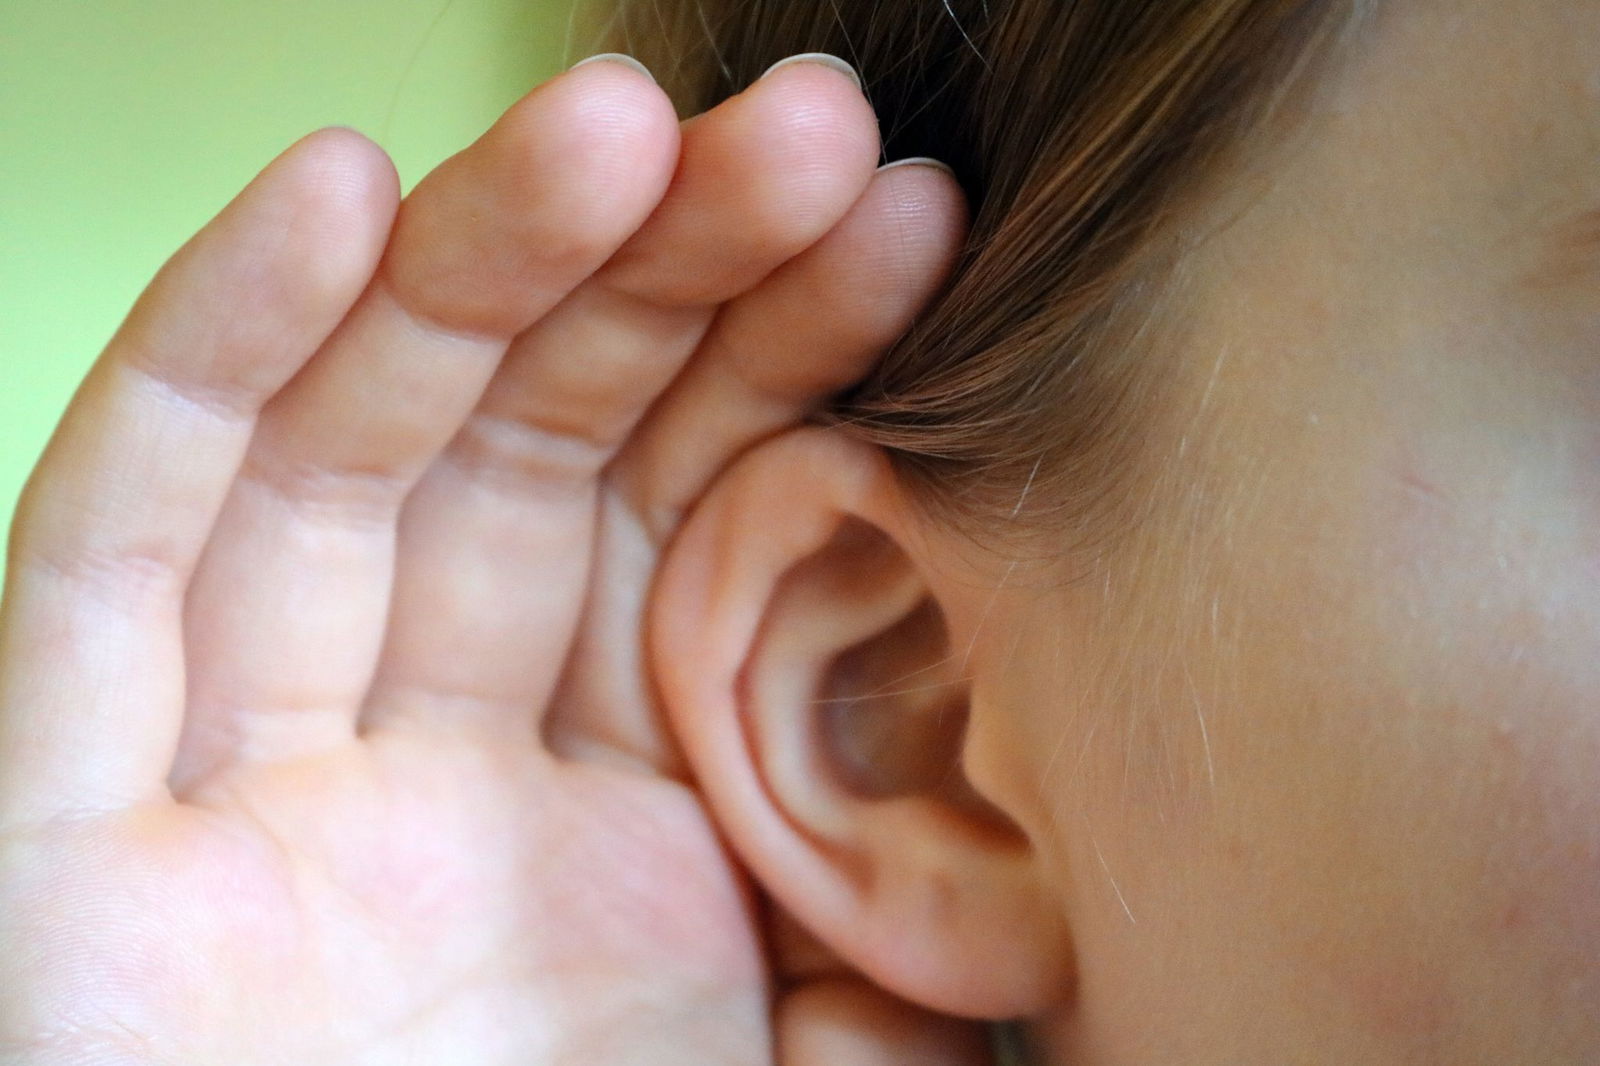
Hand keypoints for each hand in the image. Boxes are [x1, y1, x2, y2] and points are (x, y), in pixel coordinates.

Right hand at [0, 54, 971, 1063]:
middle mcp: (436, 760)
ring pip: (350, 449)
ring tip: (615, 113)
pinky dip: (206, 360)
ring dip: (475, 260)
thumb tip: (1049, 811)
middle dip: (666, 267)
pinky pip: (120, 544)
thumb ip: (903, 956)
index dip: (798, 357)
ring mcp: (249, 777)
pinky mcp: (65, 817)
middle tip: (806, 127)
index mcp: (616, 818)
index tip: (917, 227)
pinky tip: (325, 198)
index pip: (700, 519)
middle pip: (542, 449)